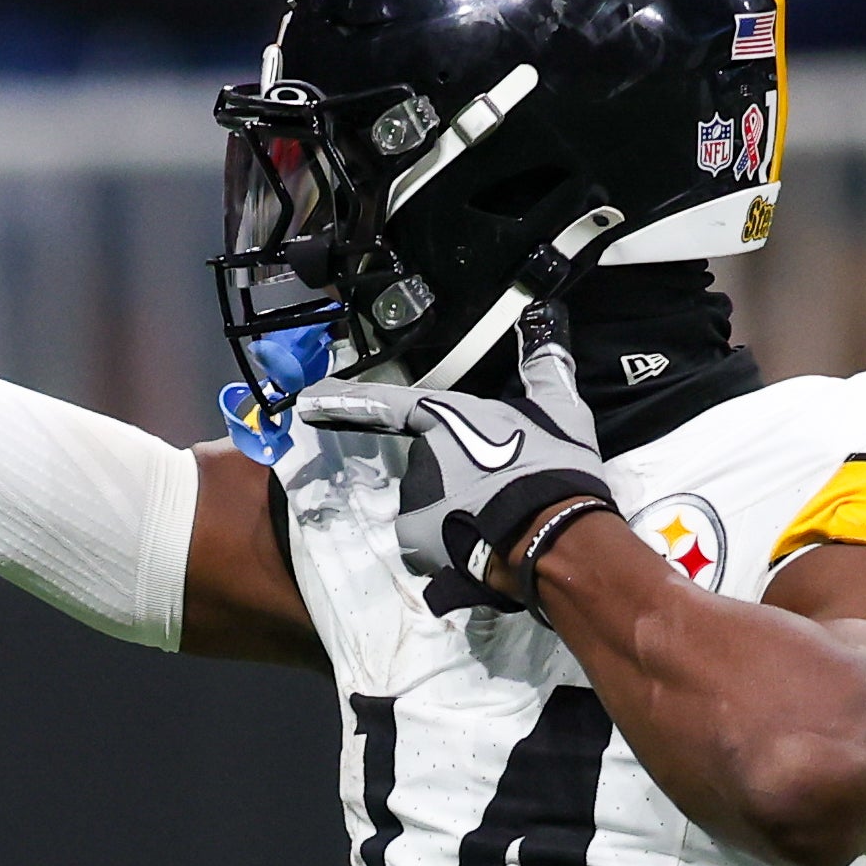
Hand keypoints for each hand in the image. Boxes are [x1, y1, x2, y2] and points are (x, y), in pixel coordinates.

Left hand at [291, 302, 616, 614]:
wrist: (552, 532)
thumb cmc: (553, 464)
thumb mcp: (557, 406)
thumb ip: (543, 365)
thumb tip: (541, 320)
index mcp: (445, 419)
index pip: (385, 404)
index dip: (344, 401)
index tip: (307, 399)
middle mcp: (421, 461)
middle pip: (429, 466)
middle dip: (457, 478)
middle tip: (500, 488)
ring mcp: (416, 503)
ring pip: (429, 506)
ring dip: (455, 512)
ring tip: (498, 519)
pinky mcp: (421, 544)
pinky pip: (430, 542)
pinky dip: (450, 545)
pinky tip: (482, 545)